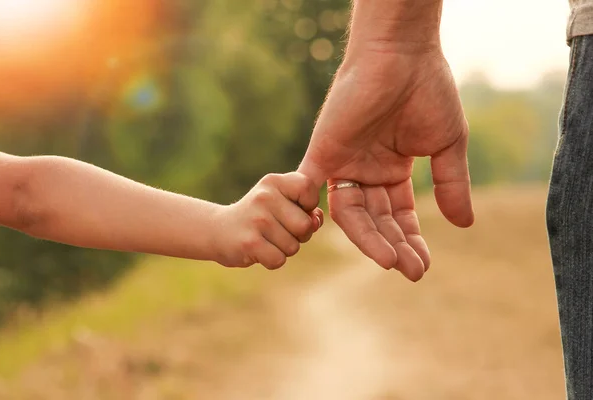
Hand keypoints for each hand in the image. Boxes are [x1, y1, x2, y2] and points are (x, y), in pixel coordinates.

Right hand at [214, 172, 322, 269]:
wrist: (217, 230)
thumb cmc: (259, 217)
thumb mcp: (279, 202)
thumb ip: (305, 208)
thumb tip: (315, 221)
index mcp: (274, 181)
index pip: (308, 188)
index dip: (308, 205)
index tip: (292, 209)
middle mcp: (265, 196)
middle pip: (305, 225)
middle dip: (298, 235)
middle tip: (278, 230)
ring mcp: (257, 219)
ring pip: (293, 246)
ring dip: (283, 249)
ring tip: (265, 238)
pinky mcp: (250, 243)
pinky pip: (279, 260)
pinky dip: (272, 260)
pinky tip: (258, 250)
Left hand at [299, 49, 473, 281]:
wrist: (402, 54)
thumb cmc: (428, 91)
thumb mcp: (447, 146)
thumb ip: (451, 185)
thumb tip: (464, 225)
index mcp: (392, 170)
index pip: (398, 216)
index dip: (411, 241)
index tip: (423, 266)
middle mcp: (366, 171)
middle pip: (376, 220)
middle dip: (393, 246)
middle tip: (411, 271)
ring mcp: (343, 164)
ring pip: (350, 214)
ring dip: (369, 239)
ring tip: (391, 261)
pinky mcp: (321, 152)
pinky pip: (309, 189)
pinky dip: (310, 212)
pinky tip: (330, 238)